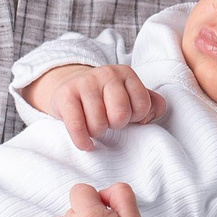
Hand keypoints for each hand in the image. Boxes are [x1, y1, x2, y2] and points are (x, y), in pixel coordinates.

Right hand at [25, 63, 165, 150]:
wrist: (69, 85)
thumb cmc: (106, 96)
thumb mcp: (131, 95)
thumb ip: (152, 104)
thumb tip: (149, 117)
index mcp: (126, 73)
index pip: (143, 105)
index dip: (136, 118)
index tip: (127, 117)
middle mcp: (107, 74)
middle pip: (121, 114)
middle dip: (116, 125)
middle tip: (109, 122)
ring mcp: (85, 82)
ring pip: (99, 123)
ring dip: (98, 132)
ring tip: (95, 125)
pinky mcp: (65, 94)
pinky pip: (77, 126)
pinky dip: (82, 141)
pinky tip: (85, 143)